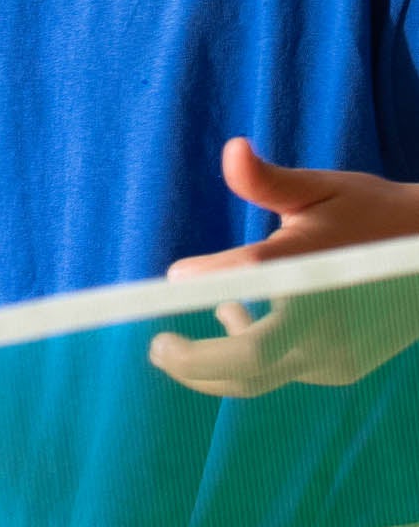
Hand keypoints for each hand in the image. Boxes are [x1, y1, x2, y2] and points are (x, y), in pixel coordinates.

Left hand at [149, 139, 418, 397]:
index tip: (173, 277)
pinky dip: (247, 357)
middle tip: (155, 346)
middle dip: (190, 361)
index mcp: (313, 268)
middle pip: (245, 360)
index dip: (197, 282)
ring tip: (177, 339)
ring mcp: (336, 351)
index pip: (243, 278)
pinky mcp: (341, 368)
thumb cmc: (370, 214)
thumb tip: (232, 147)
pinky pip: (279, 372)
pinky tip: (237, 317)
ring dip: (208, 366)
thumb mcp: (322, 191)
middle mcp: (325, 319)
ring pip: (256, 378)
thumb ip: (269, 180)